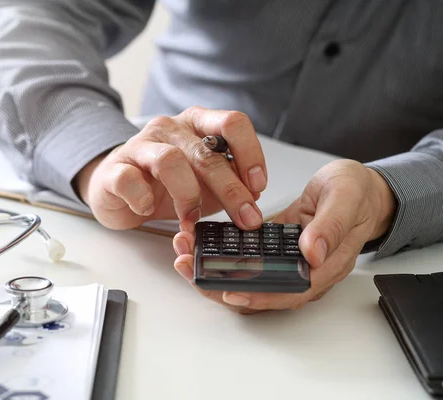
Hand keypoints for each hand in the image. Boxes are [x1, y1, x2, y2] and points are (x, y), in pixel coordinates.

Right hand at [76, 106, 267, 229]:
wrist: (116, 187)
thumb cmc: (164, 184)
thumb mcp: (204, 182)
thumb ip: (228, 182)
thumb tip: (253, 195)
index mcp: (197, 124)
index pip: (232, 123)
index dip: (251, 153)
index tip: (258, 186)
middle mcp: (170, 128)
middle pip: (206, 153)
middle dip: (231, 190)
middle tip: (246, 219)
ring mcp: (140, 146)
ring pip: (170, 161)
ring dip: (187, 196)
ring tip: (190, 220)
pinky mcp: (115, 168)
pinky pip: (130, 180)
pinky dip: (142, 200)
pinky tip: (147, 210)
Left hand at [172, 159, 396, 312]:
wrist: (359, 188)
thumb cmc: (356, 194)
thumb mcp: (346, 198)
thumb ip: (331, 226)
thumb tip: (312, 253)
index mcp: (325, 266)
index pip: (288, 293)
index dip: (257, 297)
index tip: (227, 291)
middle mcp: (304, 271)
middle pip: (259, 292)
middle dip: (220, 284)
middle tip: (188, 266)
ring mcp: (287, 262)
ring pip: (248, 279)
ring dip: (215, 271)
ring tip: (185, 255)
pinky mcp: (275, 250)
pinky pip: (247, 260)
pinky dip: (223, 255)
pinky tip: (201, 244)